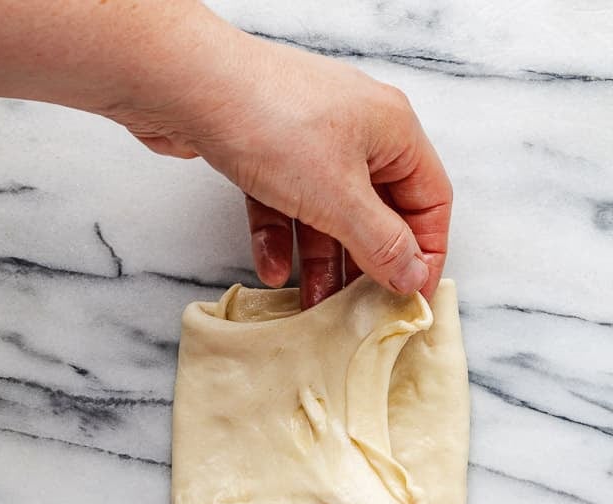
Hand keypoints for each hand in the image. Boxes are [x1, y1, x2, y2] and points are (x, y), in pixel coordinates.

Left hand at [116, 16, 452, 304]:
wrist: (183, 84)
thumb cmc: (270, 123)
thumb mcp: (338, 198)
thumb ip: (380, 243)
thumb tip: (412, 276)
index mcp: (392, 129)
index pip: (430, 199)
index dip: (426, 252)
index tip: (410, 297)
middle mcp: (357, 129)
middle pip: (378, 210)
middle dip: (366, 263)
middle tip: (361, 310)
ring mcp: (309, 137)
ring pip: (328, 212)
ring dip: (320, 260)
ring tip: (312, 305)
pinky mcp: (266, 148)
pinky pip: (286, 201)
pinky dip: (280, 235)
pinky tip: (269, 267)